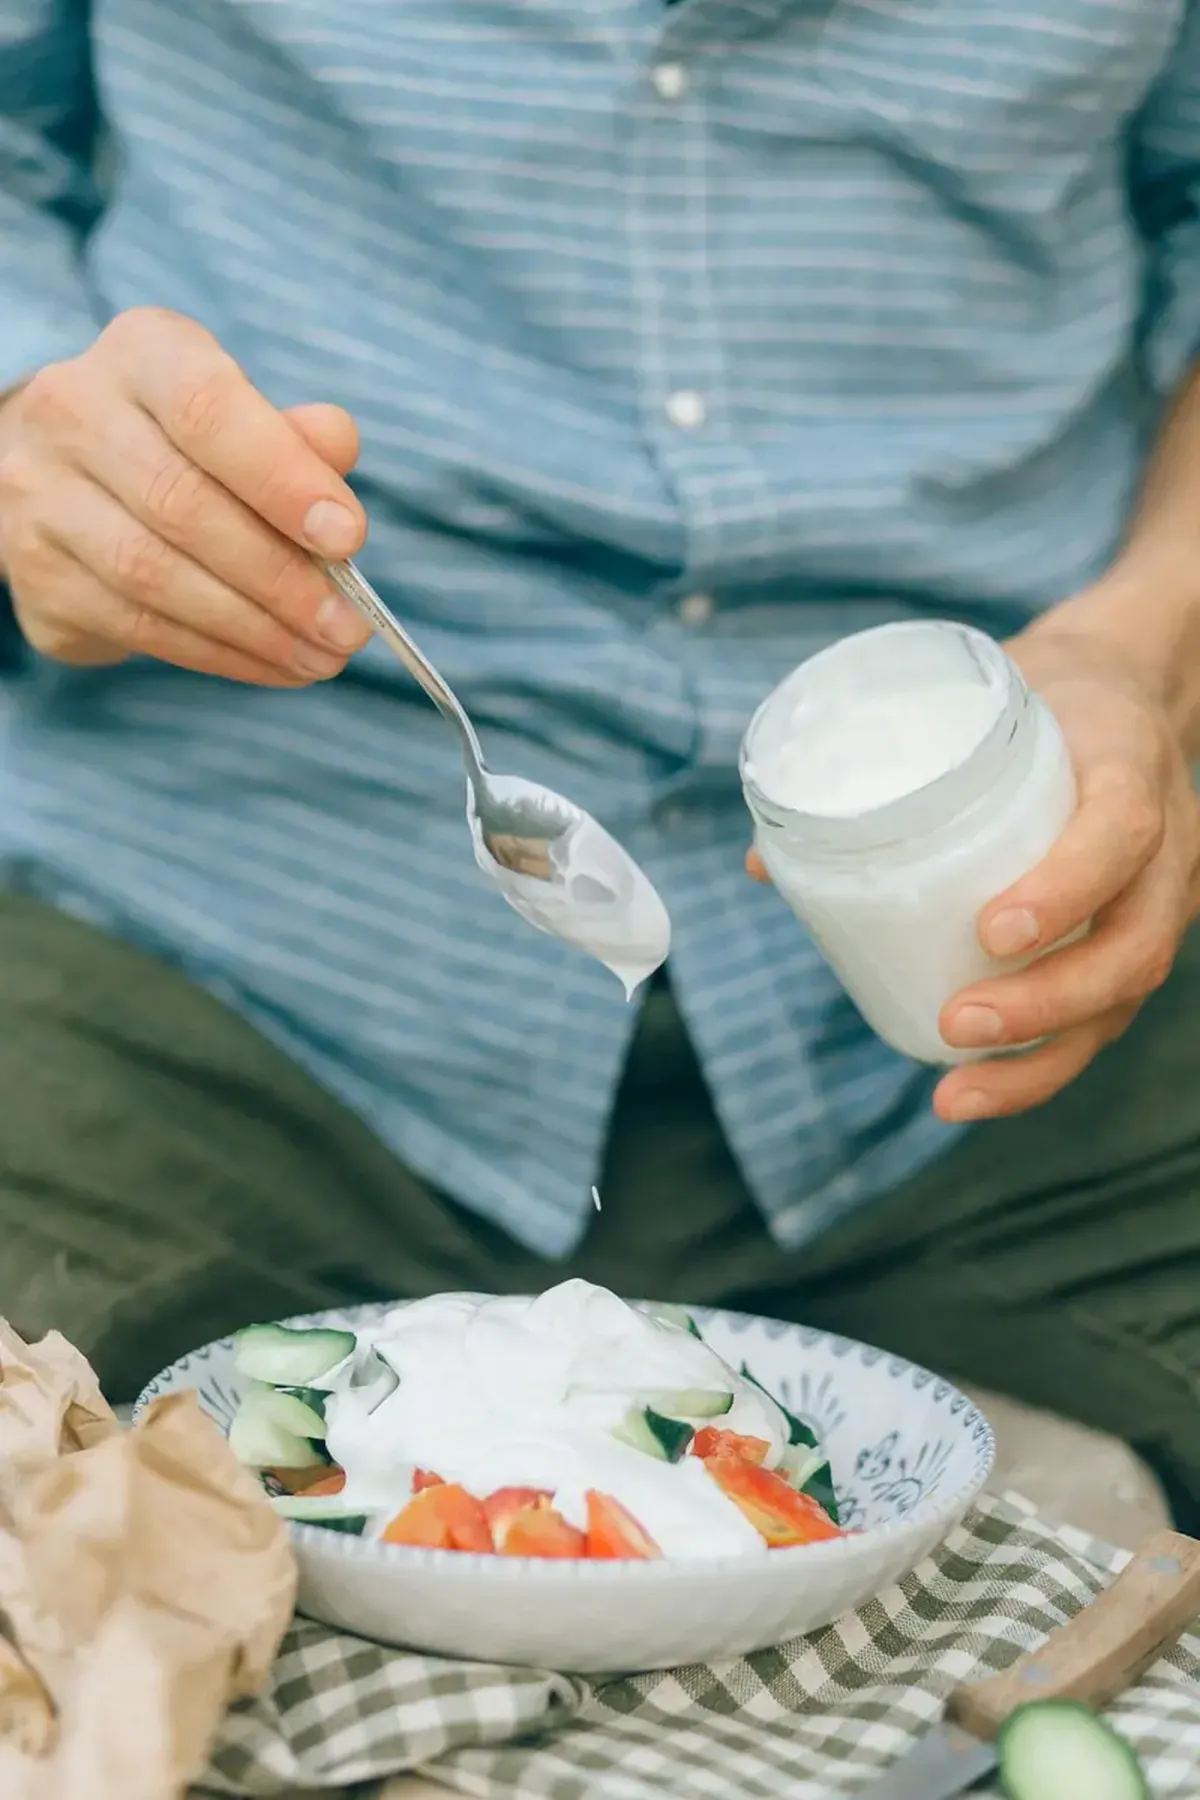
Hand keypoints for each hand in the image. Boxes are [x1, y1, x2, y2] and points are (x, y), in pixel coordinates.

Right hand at [0, 307, 372, 684]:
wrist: (70, 474)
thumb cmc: (187, 444)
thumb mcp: (245, 415)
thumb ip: (295, 435)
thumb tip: (337, 450)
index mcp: (141, 355)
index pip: (208, 409)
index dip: (282, 477)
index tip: (348, 538)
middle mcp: (73, 414)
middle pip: (181, 503)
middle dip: (279, 577)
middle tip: (348, 625)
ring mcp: (41, 497)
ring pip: (154, 575)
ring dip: (253, 629)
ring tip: (321, 657)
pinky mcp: (38, 576)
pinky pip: (137, 626)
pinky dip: (218, 654)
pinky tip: (274, 664)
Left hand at [746, 619, 1199, 1121]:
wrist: (1127, 690)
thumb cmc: (1039, 699)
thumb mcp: (979, 699)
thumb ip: (883, 760)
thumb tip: (764, 858)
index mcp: (1132, 772)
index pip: (1120, 835)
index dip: (1064, 889)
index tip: (992, 929)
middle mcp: (1169, 851)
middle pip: (1134, 948)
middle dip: (1046, 1002)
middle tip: (957, 1023)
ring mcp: (1163, 903)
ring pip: (1124, 998)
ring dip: (1041, 1058)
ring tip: (956, 1094)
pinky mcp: (1140, 941)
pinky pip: (1106, 1014)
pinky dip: (1043, 1064)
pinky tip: (978, 1093)